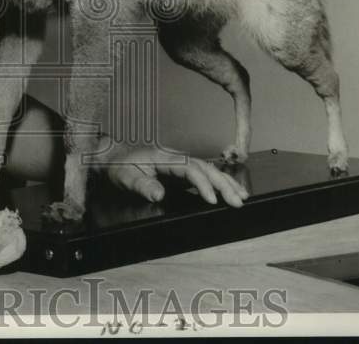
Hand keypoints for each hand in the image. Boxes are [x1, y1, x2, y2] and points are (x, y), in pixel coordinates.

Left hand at [97, 145, 248, 208]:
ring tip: (242, 196)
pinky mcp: (183, 172)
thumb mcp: (127, 177)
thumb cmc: (122, 167)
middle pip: (205, 168)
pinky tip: (231, 190)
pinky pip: (205, 175)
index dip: (202, 184)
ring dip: (226, 182)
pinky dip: (220, 182)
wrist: (116, 158)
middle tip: (238, 201)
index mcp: (165, 158)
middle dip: (223, 184)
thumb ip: (142, 185)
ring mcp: (181, 164)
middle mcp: (177, 158)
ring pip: (209, 170)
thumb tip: (158, 194)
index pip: (190, 169)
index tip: (212, 199)